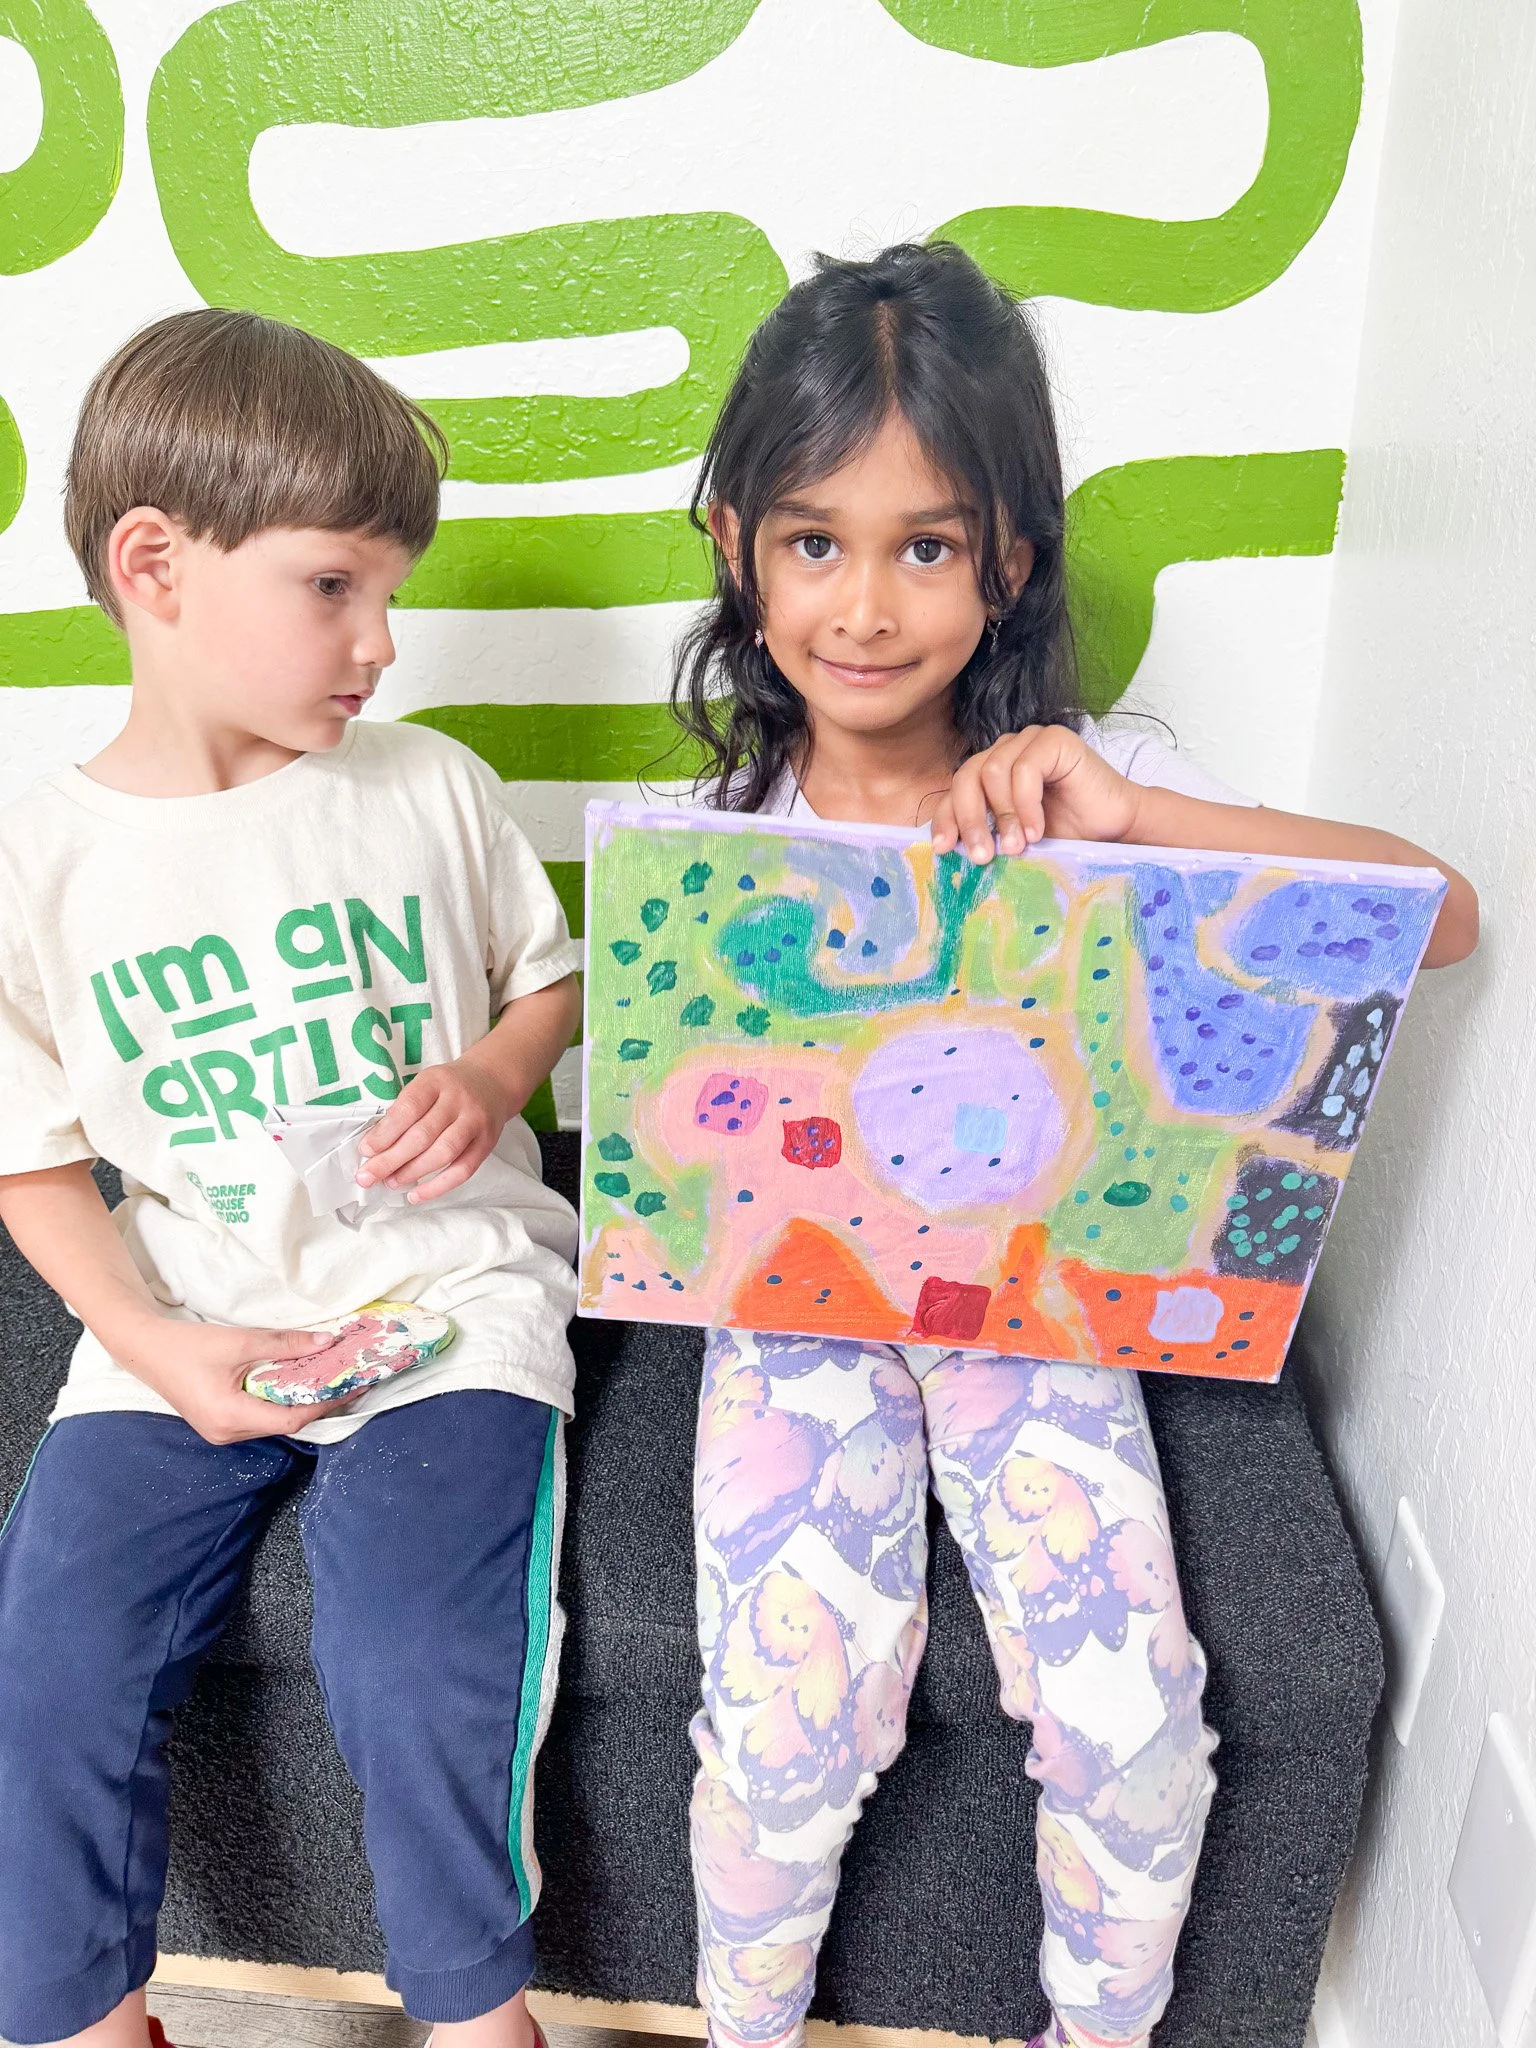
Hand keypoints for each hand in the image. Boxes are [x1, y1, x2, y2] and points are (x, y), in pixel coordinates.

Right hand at [108, 1311, 360, 1443]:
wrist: (145, 1349)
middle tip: (347, 1379)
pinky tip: (296, 1384)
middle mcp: (227, 1433)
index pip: (292, 1417)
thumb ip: (285, 1344)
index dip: (325, 1402)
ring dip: (300, 1402)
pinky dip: (280, 1401)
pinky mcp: (218, 1423)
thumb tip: (328, 1341)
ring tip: (328, 1380)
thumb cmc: (188, 1346)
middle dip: (317, 1402)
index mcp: (231, 1417)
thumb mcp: (240, 1341)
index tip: (352, 1385)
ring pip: (273, 1421)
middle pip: (285, 1423)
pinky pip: (259, 1417)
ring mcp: (221, 1432)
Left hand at [355, 1054, 511, 1202]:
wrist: (493, 1081)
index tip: (365, 1150)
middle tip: (367, 1176)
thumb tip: (376, 1146)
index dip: (385, 1133)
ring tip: (390, 1182)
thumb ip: (404, 1109)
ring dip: (412, 1172)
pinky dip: (438, 1187)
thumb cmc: (449, 1087)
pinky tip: (416, 1195)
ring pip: (443, 1153)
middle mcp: (458, 1100)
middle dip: (391, 1159)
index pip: (408, 1109)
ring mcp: (475, 1122)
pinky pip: (463, 1170)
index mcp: (436, 1081)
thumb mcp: (425, 1083)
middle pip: (422, 1135)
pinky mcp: (486, 1143)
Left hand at [929, 724, 1145, 860]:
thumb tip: (946, 851)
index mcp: (989, 774)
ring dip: (1002, 816)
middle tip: (982, 856)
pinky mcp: (1054, 739)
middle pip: (966, 777)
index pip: (954, 790)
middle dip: (970, 820)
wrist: (1115, 829)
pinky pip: (1024, 769)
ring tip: (1016, 846)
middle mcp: (1005, 752)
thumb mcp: (1013, 839)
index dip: (945, 818)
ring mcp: (1028, 741)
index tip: (944, 849)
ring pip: (991, 772)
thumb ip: (985, 834)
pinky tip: (1037, 831)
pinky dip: (1025, 804)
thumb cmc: (1067, 836)